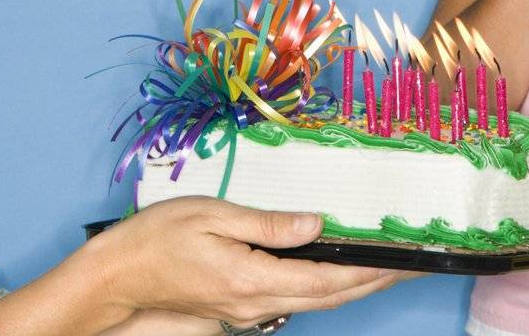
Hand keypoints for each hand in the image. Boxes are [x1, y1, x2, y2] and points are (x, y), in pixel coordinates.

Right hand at [95, 197, 402, 329]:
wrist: (118, 277)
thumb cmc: (157, 239)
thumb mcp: (212, 216)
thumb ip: (269, 223)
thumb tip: (317, 223)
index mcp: (254, 279)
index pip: (328, 279)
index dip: (370, 270)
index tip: (403, 258)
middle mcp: (257, 304)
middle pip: (330, 297)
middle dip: (374, 282)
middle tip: (410, 265)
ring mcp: (248, 311)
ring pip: (315, 303)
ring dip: (353, 287)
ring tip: (383, 268)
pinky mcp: (240, 309)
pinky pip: (294, 300)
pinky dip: (325, 288)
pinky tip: (334, 273)